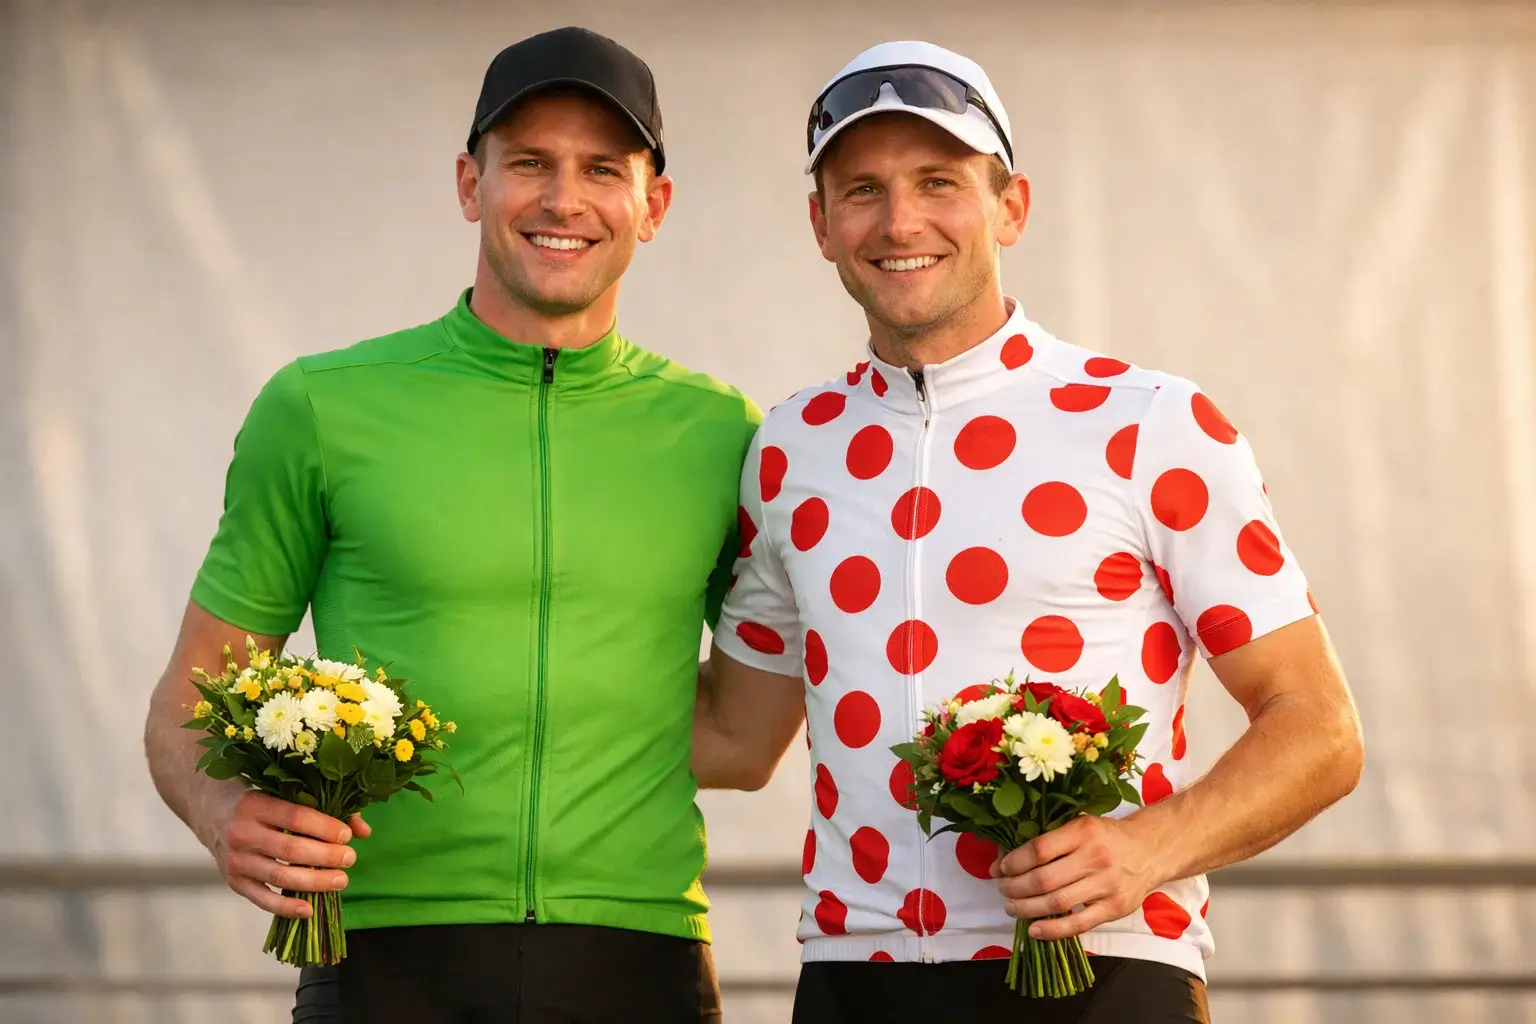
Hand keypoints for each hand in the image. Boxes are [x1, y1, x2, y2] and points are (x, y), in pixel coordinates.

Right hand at [202, 790, 371, 917]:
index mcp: (255, 804)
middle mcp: (242, 833)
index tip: (347, 836)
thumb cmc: (263, 803)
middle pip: (291, 849)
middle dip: (326, 856)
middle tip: (350, 859)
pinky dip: (286, 908)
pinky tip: (309, 910)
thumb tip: (363, 831)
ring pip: (280, 876)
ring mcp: (236, 860)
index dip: (325, 828)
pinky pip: (262, 899)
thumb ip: (327, 808)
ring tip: (341, 880)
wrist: (214, 815)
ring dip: (315, 882)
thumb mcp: (286, 795)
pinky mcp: (234, 882)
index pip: (297, 817)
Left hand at [993, 816, 1158, 940]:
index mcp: (1083, 831)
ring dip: (1026, 908)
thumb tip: (1005, 859)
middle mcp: (1096, 858)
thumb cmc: (1106, 837)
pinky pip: (1078, 924)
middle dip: (1015, 888)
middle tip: (1002, 890)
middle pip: (1044, 879)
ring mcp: (1107, 885)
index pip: (1039, 850)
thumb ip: (1048, 839)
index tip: (1000, 868)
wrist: (1150, 851)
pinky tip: (1033, 929)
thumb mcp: (1079, 824)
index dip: (1014, 862)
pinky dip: (1052, 930)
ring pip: (1057, 903)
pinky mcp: (1114, 908)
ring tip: (1011, 907)